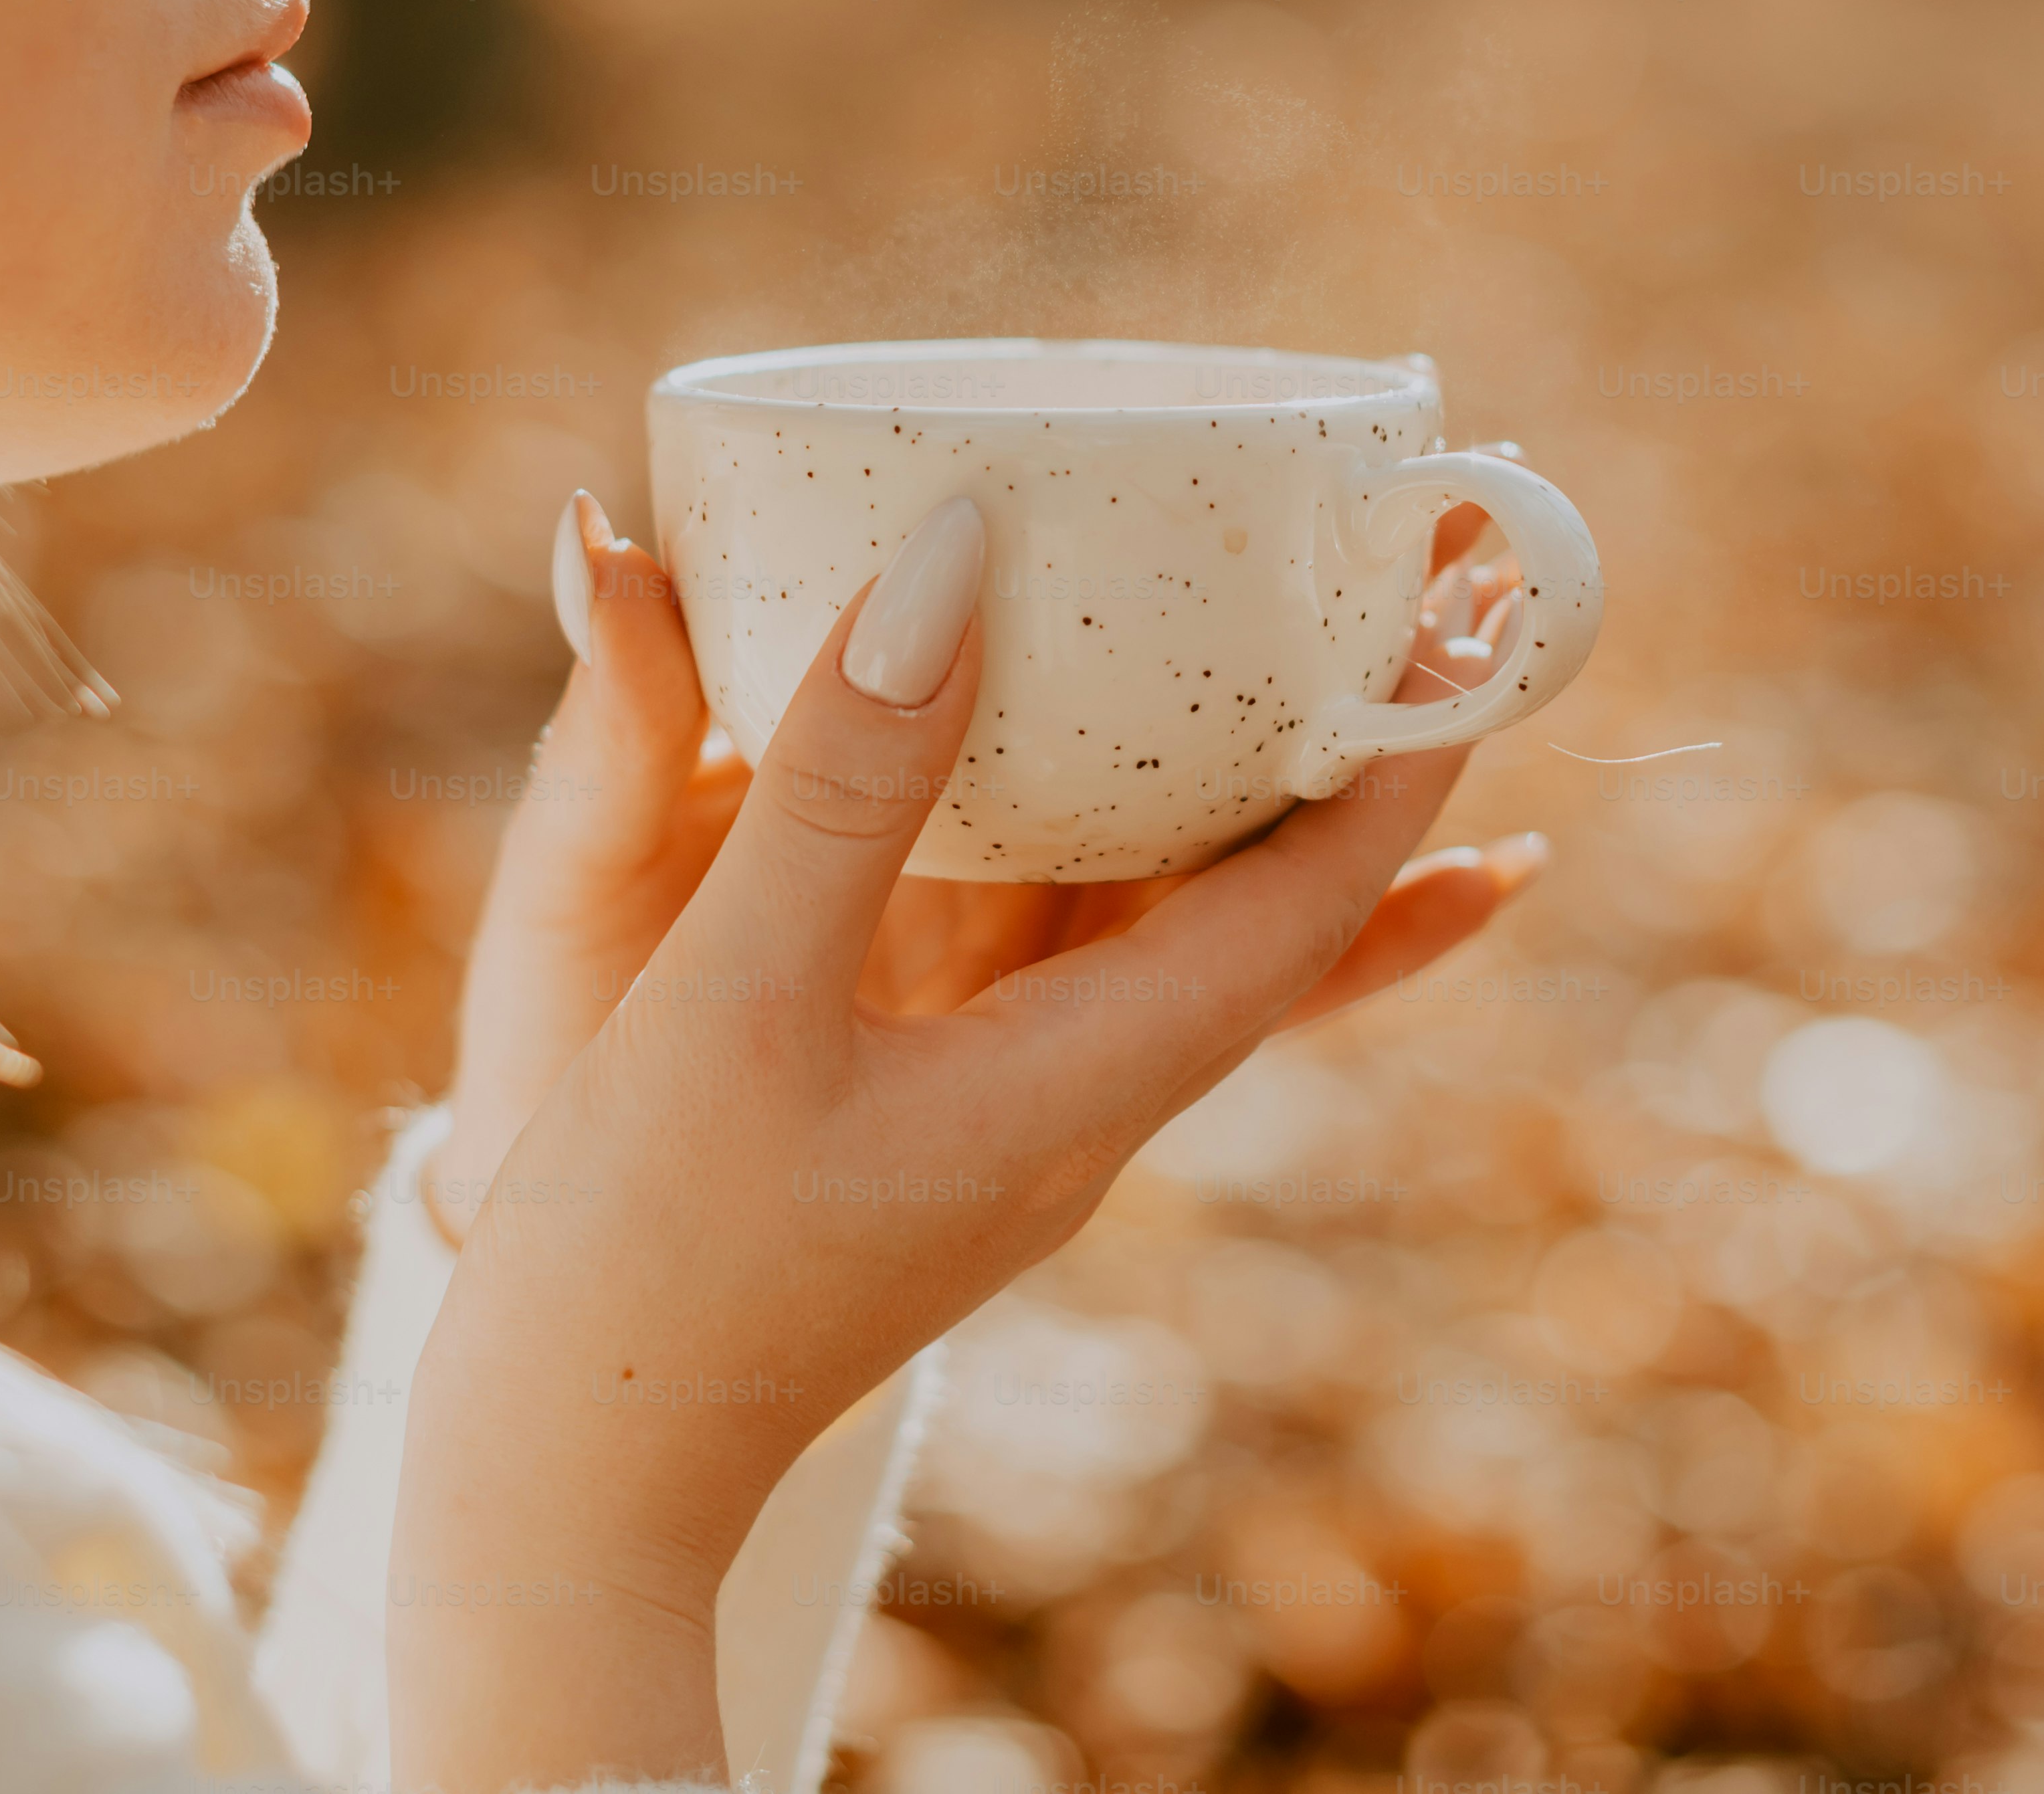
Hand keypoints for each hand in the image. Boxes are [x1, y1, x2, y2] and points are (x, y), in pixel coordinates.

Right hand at [429, 486, 1539, 1238]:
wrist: (571, 1486)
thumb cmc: (641, 1263)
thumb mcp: (732, 998)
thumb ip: (842, 783)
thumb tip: (954, 558)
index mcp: (1074, 1091)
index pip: (1306, 909)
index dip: (1400, 760)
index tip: (1472, 608)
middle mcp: (1078, 1106)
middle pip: (1277, 911)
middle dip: (1357, 754)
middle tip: (1424, 591)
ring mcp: (1009, 1115)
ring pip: (1171, 926)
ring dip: (1244, 794)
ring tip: (1301, 650)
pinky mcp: (929, 1108)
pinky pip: (1068, 947)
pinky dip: (1112, 848)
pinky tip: (1087, 787)